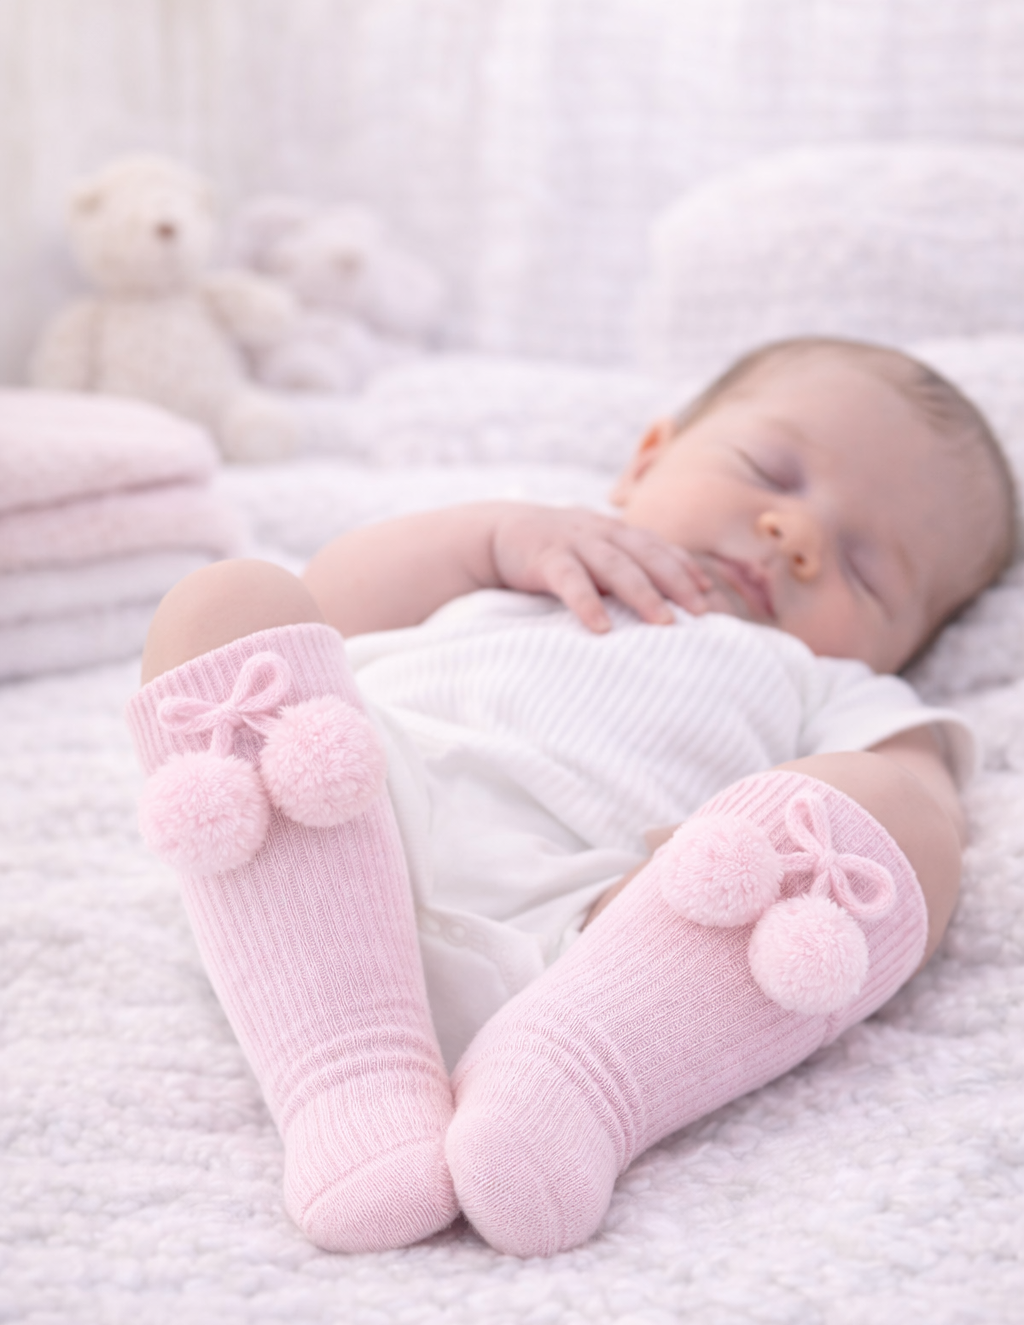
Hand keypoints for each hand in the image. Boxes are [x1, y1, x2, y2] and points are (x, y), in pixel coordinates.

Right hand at [489, 505, 711, 631]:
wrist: (495, 533)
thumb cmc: (554, 551)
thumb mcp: (592, 552)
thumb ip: (622, 568)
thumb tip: (663, 600)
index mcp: (615, 532)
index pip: (659, 546)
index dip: (685, 567)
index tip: (709, 594)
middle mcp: (600, 533)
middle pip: (647, 555)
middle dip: (677, 582)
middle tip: (700, 612)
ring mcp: (574, 543)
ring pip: (616, 566)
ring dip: (643, 593)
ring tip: (664, 623)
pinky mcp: (545, 558)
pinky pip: (570, 580)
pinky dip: (587, 603)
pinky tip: (601, 627)